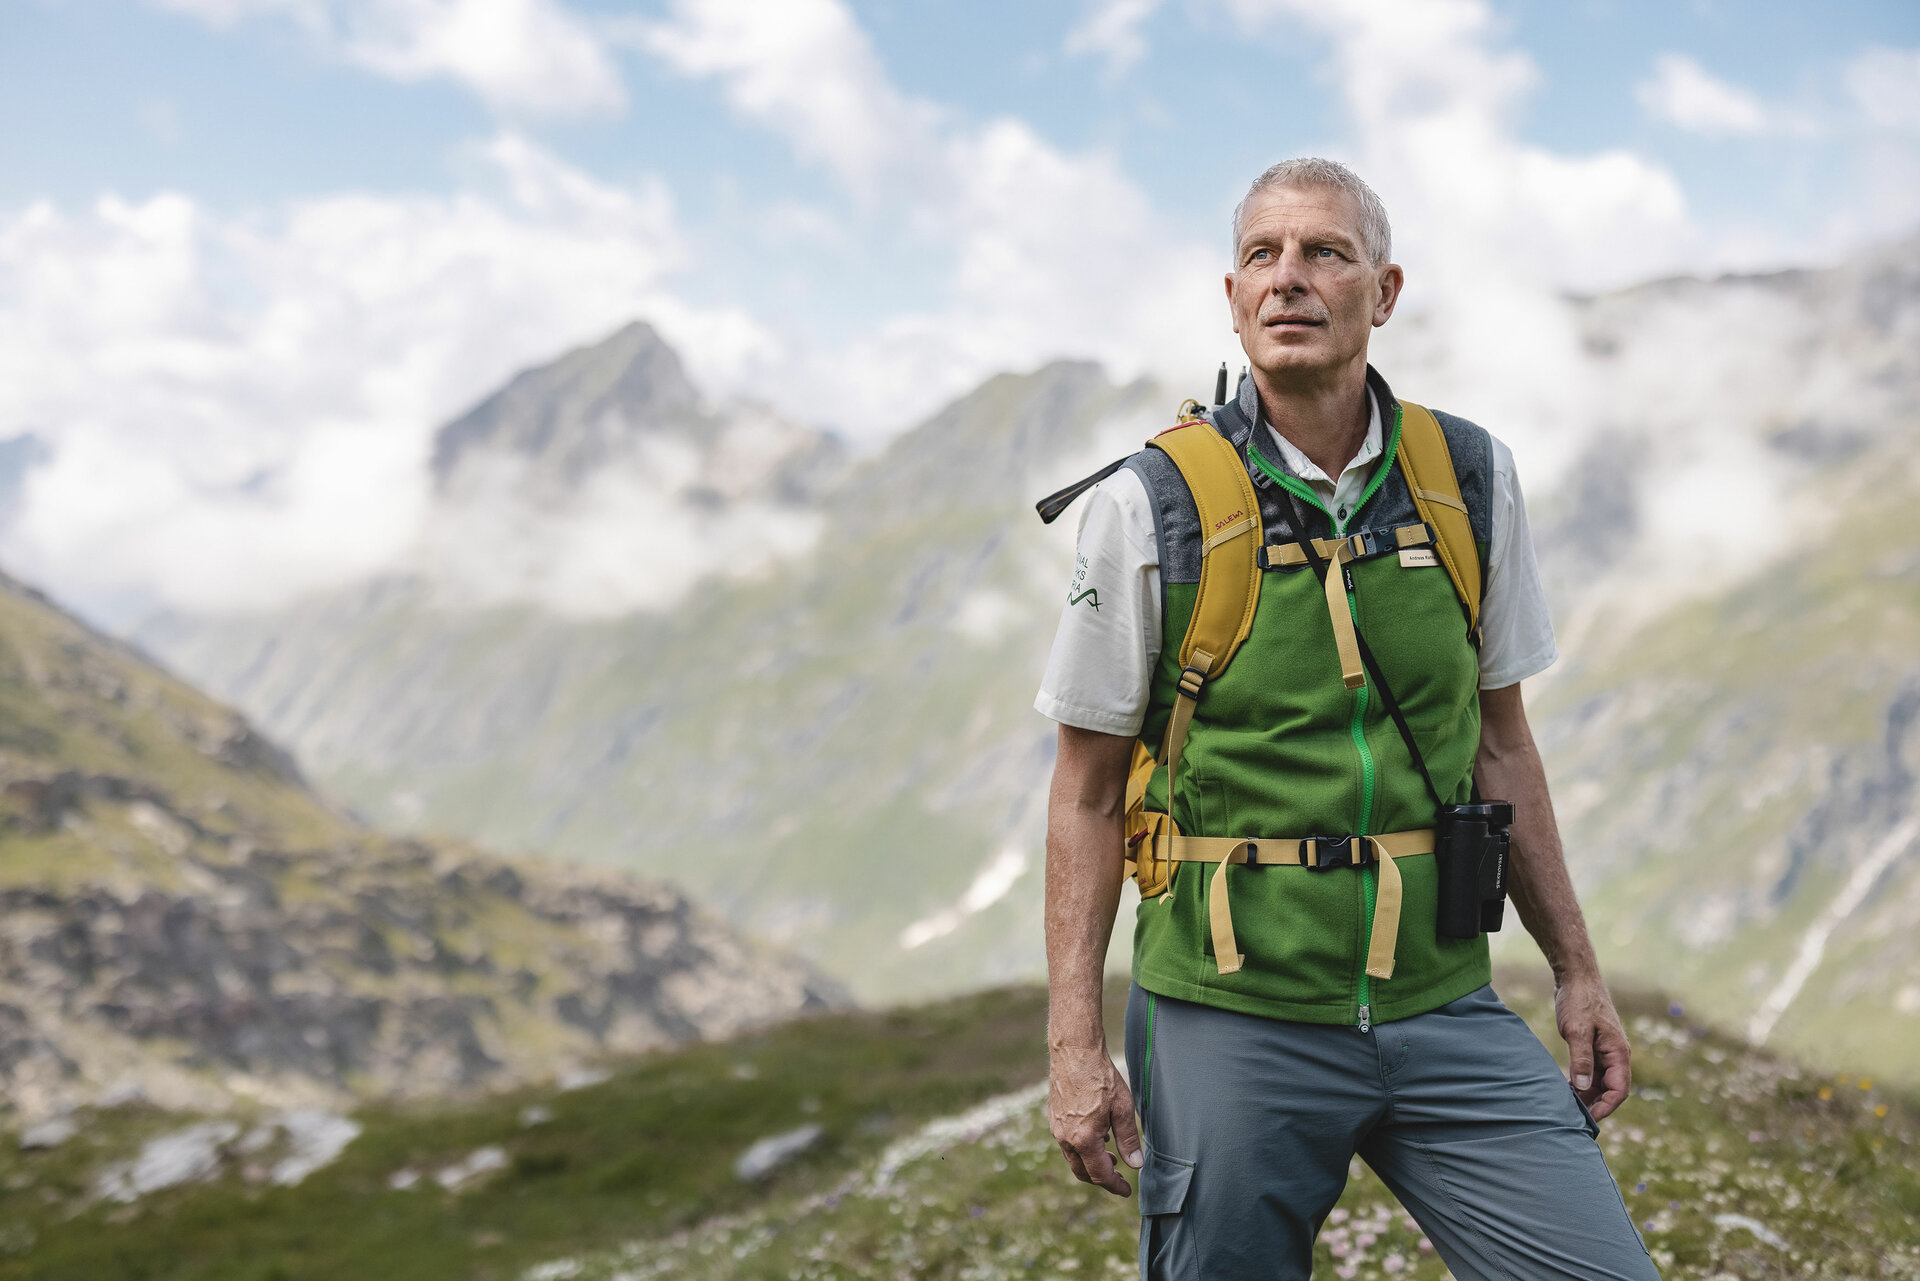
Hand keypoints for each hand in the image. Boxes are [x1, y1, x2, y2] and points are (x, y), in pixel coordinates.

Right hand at [1047, 1045, 1141, 1195]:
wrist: (1074, 1051)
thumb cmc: (1101, 1076)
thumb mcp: (1123, 1108)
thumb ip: (1128, 1139)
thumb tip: (1135, 1164)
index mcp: (1084, 1139)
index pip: (1100, 1175)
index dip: (1115, 1186)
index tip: (1127, 1191)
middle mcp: (1066, 1138)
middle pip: (1083, 1172)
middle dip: (1102, 1179)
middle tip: (1120, 1178)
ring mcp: (1056, 1128)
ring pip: (1073, 1159)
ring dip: (1091, 1163)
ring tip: (1111, 1154)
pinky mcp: (1053, 1118)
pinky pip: (1067, 1144)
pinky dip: (1082, 1149)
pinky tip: (1097, 1136)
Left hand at [1555, 974, 1630, 1120]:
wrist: (1576, 977)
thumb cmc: (1578, 1001)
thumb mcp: (1577, 1030)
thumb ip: (1581, 1059)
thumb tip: (1584, 1087)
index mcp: (1618, 1052)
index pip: (1619, 1090)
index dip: (1606, 1107)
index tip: (1588, 1117)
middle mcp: (1616, 1054)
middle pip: (1611, 1089)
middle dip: (1596, 1104)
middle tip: (1575, 1117)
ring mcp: (1606, 1050)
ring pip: (1602, 1081)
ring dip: (1589, 1095)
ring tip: (1569, 1106)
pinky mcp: (1594, 1046)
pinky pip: (1593, 1071)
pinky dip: (1583, 1082)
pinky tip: (1568, 1088)